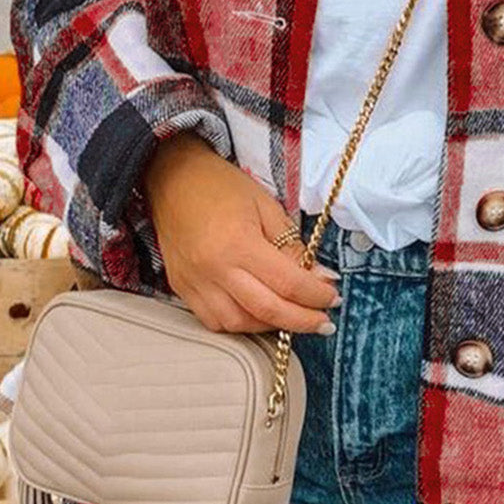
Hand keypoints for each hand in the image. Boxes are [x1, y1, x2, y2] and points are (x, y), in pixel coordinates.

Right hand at [141, 132, 340, 334]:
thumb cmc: (221, 186)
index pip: (287, 283)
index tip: (333, 298)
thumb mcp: (267, 206)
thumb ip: (292, 247)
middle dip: (302, 321)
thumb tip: (319, 279)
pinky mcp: (181, 288)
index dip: (316, 296)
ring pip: (239, 323)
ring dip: (272, 325)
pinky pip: (215, 321)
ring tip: (293, 317)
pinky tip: (260, 314)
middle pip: (266, 310)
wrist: (171, 177)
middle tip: (323, 322)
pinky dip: (242, 323)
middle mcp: (214, 268)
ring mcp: (194, 282)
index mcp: (238, 242)